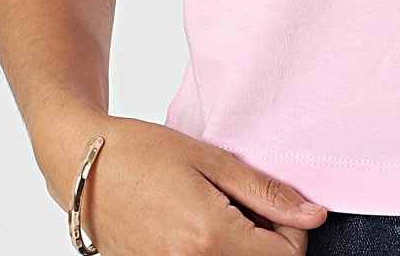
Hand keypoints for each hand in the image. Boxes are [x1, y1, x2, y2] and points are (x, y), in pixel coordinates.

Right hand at [39, 110, 326, 253]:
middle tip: (248, 205)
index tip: (274, 204)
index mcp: (210, 237)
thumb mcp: (213, 160)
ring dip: (240, 248)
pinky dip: (212, 253)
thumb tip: (314, 215)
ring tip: (222, 212)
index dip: (292, 230)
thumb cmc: (145, 152)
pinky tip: (197, 225)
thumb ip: (267, 193)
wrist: (85, 167)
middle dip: (267, 241)